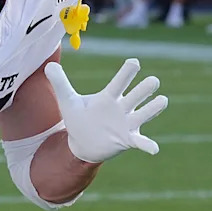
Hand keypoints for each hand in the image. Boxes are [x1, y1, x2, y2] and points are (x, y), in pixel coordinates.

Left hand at [45, 59, 167, 162]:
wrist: (83, 143)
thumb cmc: (79, 119)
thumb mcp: (67, 101)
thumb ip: (60, 83)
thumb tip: (48, 64)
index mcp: (108, 97)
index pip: (119, 82)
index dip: (126, 73)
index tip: (134, 61)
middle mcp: (122, 108)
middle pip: (135, 96)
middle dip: (144, 89)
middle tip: (153, 80)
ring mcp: (127, 124)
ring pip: (143, 114)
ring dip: (153, 109)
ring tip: (163, 100)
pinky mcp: (128, 139)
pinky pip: (141, 142)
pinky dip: (148, 145)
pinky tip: (154, 149)